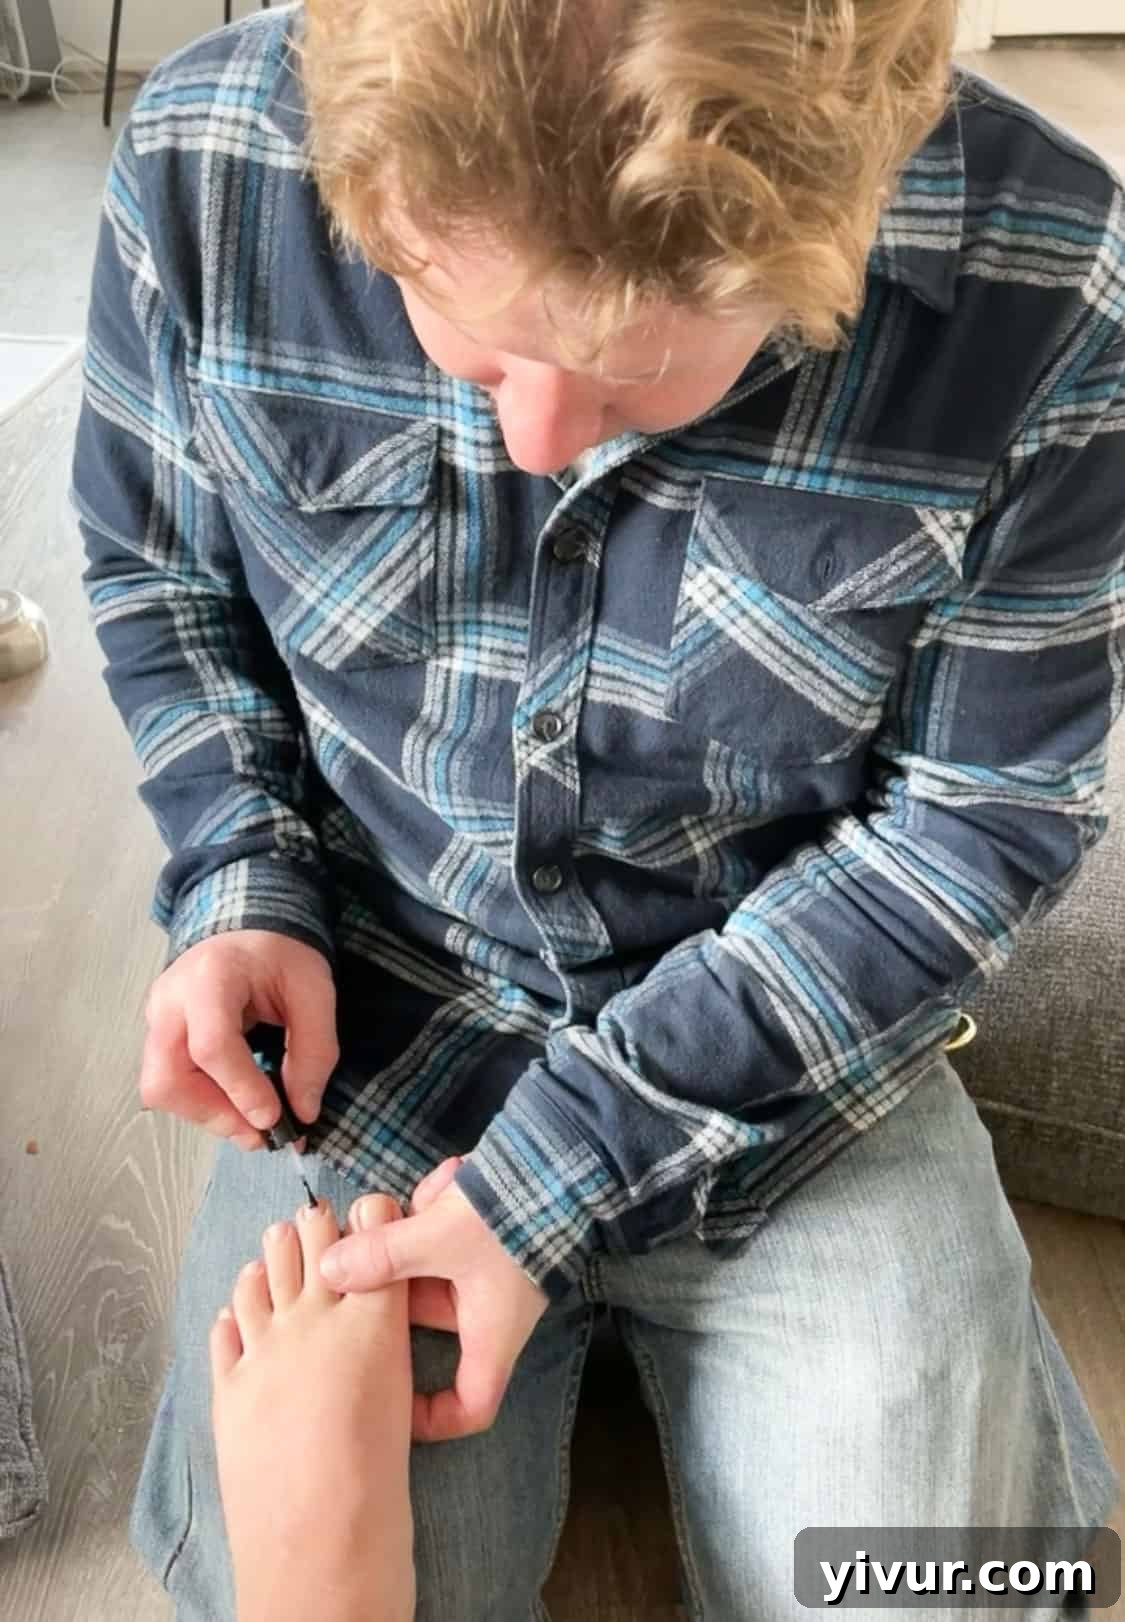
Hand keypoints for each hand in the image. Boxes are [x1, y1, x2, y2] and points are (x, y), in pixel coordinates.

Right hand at [139, 930, 338, 1147]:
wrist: (249, 928)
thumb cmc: (281, 954)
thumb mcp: (314, 991)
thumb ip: (314, 1051)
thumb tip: (303, 1112)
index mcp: (211, 977)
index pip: (211, 1046)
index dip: (241, 1090)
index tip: (273, 1119)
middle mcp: (169, 1000)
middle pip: (167, 1079)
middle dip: (213, 1114)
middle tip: (258, 1132)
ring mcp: (157, 1018)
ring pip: (162, 1088)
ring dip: (207, 1115)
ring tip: (252, 1123)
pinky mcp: (159, 1035)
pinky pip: (169, 1082)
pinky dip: (202, 1103)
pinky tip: (236, 1102)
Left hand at [320, 1171, 548, 1442]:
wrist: (555, 1162)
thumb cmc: (508, 1220)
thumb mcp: (439, 1240)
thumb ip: (381, 1255)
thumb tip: (326, 1270)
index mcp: (489, 1335)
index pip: (469, 1407)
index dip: (431, 1420)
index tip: (390, 1405)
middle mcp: (485, 1310)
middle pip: (424, 1323)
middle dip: (390, 1293)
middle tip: (357, 1264)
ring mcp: (481, 1272)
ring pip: (423, 1271)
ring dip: (405, 1240)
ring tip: (406, 1207)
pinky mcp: (479, 1235)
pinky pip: (435, 1236)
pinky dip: (424, 1212)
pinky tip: (433, 1185)